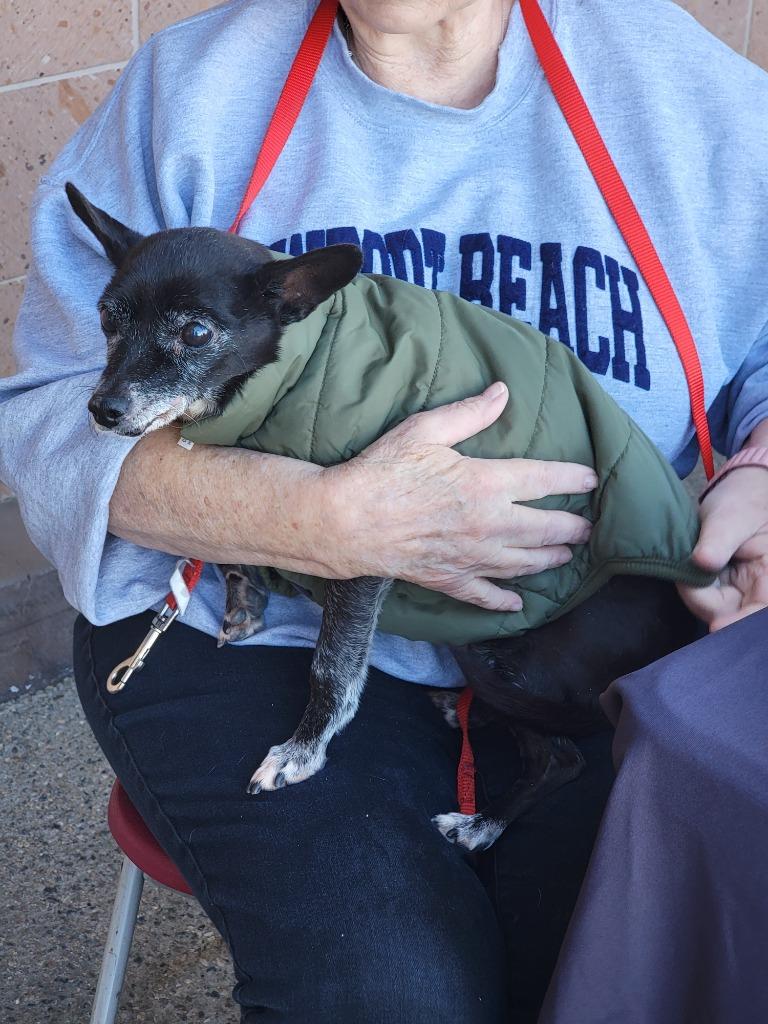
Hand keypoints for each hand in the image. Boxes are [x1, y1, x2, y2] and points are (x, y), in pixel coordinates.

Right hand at [325, 382, 596, 610]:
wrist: (346, 520)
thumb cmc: (382, 471)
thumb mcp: (424, 429)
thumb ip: (469, 413)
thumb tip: (502, 392)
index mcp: (486, 484)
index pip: (545, 480)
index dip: (573, 478)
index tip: (591, 479)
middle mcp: (488, 526)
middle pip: (545, 529)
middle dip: (573, 528)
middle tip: (589, 528)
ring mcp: (471, 557)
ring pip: (524, 564)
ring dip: (550, 560)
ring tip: (566, 556)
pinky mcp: (449, 579)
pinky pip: (485, 595)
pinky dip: (504, 601)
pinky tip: (517, 604)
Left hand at [677, 466, 767, 630]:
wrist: (736, 495)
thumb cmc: (742, 502)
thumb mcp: (731, 515)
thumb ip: (719, 539)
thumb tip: (702, 561)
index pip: (761, 610)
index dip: (741, 623)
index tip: (717, 626)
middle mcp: (759, 589)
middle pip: (733, 616)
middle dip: (705, 603)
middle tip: (685, 579)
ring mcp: (741, 592)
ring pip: (716, 612)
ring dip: (697, 596)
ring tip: (687, 568)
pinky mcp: (723, 590)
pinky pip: (707, 602)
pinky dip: (695, 593)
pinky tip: (687, 578)